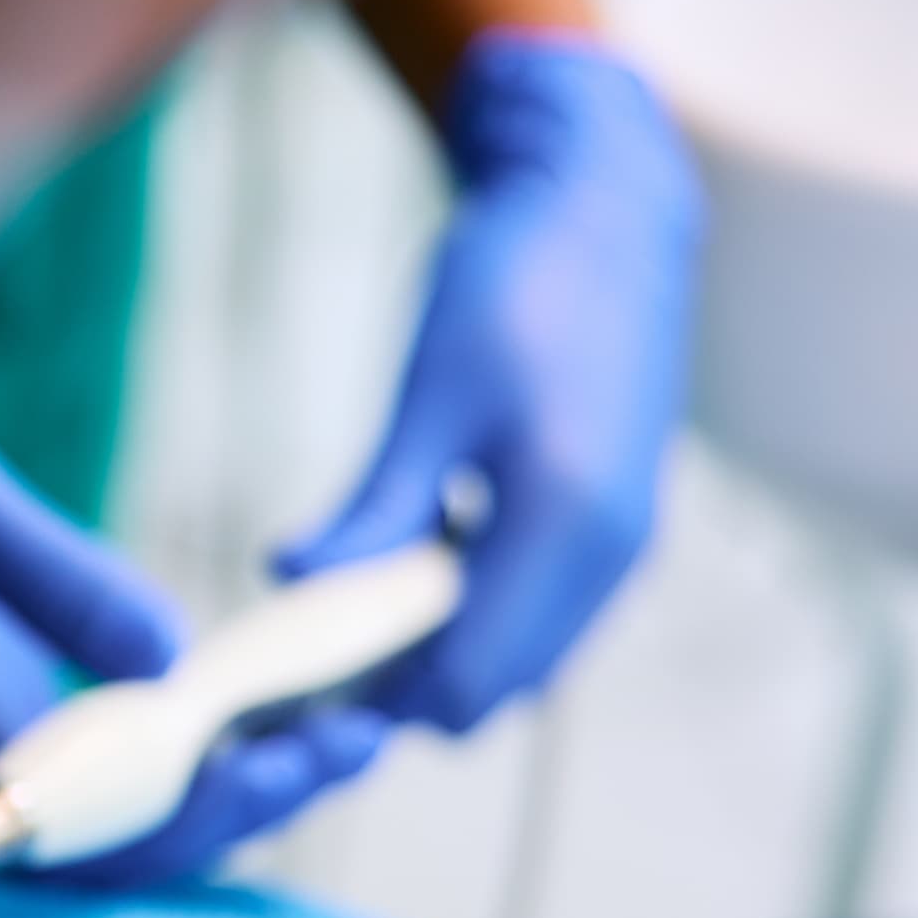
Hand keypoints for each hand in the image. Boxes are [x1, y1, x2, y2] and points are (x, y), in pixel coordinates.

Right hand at [0, 389, 391, 885]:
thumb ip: (53, 579)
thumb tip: (170, 654)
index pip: (64, 827)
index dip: (179, 816)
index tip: (280, 765)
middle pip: (110, 837)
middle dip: (238, 804)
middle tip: (351, 744)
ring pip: (123, 809)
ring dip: (234, 786)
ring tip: (345, 736)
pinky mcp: (13, 709)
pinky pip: (120, 765)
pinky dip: (202, 753)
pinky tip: (277, 714)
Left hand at [278, 32, 703, 733]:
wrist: (604, 215)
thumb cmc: (511, 288)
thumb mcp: (427, 401)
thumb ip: (372, 511)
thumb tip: (288, 580)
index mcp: (565, 520)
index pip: (469, 681)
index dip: (383, 702)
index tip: (301, 682)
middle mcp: (614, 552)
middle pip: (497, 690)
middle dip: (409, 687)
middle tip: (317, 645)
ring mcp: (629, 546)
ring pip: (526, 664)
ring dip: (446, 654)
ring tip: (360, 600)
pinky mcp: (624, 531)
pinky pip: (546, 619)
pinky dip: (482, 616)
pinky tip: (422, 559)